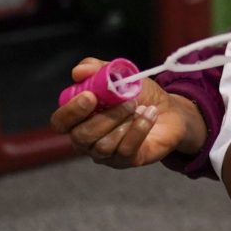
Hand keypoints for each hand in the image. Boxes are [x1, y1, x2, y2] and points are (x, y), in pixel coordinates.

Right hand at [49, 58, 202, 167]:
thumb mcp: (119, 75)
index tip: (91, 96)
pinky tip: (149, 115)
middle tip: (127, 101)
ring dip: (123, 122)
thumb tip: (78, 72)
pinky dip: (139, 129)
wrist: (170, 110)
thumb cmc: (139, 95)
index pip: (60, 123)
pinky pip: (126, 150)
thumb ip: (97, 69)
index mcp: (79, 119)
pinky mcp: (127, 160)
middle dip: (105, 116)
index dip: (71, 111)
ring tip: (138, 107)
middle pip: (81, 137)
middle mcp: (87, 140)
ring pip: (104, 145)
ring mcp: (107, 154)